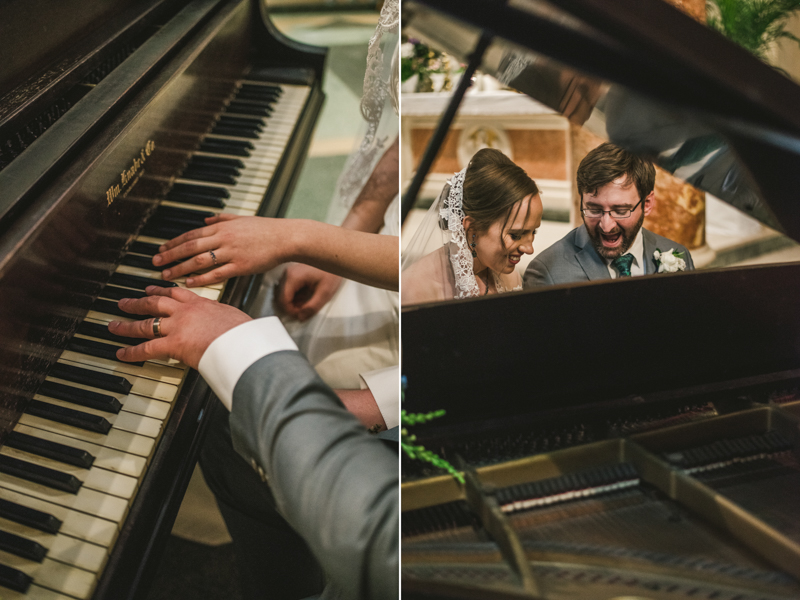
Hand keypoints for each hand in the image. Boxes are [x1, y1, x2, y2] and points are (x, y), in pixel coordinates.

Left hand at [109, 286, 251, 368]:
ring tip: (114, 325)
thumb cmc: (244, 333)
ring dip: (127, 325)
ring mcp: (177, 327)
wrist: (241, 341)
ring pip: (146, 323)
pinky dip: (132, 352)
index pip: (177, 293)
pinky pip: (147, 348)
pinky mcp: (173, 344)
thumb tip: (228, 324)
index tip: (151, 289)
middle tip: (125, 302)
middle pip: (156, 303)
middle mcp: (186, 312)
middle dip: (138, 302)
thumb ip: (223, 319)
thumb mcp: (234, 317)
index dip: (161, 290)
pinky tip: (122, 354)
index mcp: (202, 304)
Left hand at [153, 214, 289, 286]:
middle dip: (170, 255)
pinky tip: (190, 282)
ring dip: (180, 268)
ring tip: (167, 275)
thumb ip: (221, 219)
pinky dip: (201, 278)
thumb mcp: (241, 219)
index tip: (161, 249)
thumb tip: (205, 220)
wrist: (285, 238)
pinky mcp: (240, 266)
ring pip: (199, 261)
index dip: (174, 243)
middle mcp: (223, 238)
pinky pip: (217, 273)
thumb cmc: (265, 229)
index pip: (191, 235)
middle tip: (155, 263)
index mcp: (221, 227)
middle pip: (190, 247)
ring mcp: (231, 253)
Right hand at [277, 263, 342, 320]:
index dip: (290, 311)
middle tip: (303, 312)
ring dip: (292, 302)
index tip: (299, 315)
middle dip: (291, 307)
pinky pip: (288, 289)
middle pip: (281, 297)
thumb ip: (312, 307)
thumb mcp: (324, 293)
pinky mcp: (293, 273)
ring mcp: (289, 272)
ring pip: (283, 294)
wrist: (335, 258)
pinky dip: (294, 296)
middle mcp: (288, 273)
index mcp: (293, 277)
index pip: (283, 300)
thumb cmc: (331, 271)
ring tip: (305, 304)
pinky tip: (304, 297)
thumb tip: (301, 317)